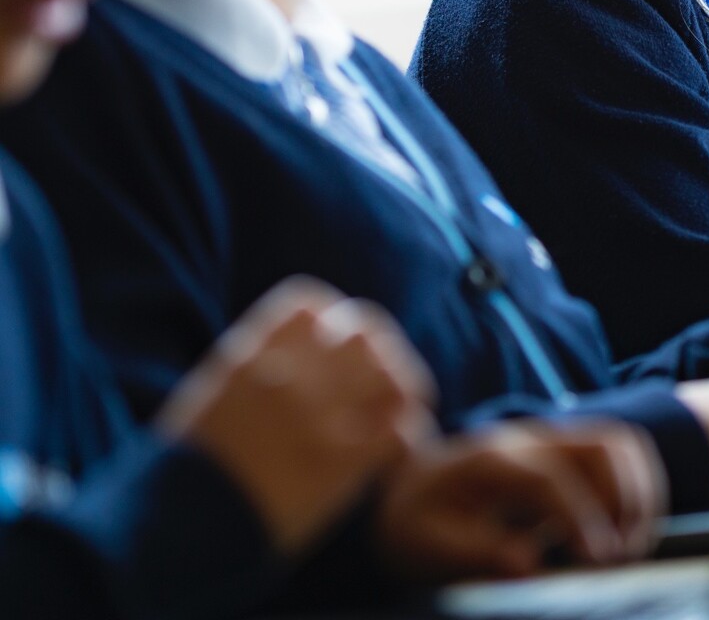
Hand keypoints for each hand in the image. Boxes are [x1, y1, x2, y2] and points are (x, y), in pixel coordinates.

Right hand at [155, 278, 435, 554]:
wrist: (172, 534)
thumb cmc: (180, 475)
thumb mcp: (206, 400)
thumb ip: (251, 370)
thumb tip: (289, 359)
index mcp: (248, 356)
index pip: (314, 305)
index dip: (336, 321)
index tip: (341, 345)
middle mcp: (288, 376)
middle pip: (364, 331)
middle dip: (379, 352)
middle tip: (380, 383)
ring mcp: (318, 417)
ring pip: (393, 375)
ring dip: (401, 392)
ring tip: (395, 413)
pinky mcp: (339, 463)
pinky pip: (401, 431)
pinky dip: (406, 438)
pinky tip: (394, 451)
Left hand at [375, 421, 663, 582]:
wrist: (408, 493)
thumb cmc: (418, 522)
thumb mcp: (428, 545)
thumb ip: (477, 552)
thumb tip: (529, 565)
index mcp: (490, 460)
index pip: (550, 478)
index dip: (580, 517)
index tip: (598, 559)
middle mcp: (528, 440)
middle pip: (599, 446)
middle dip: (622, 501)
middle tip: (620, 557)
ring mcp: (553, 440)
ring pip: (618, 444)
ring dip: (638, 493)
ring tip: (632, 544)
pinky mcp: (568, 453)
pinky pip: (620, 454)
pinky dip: (638, 488)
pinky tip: (632, 528)